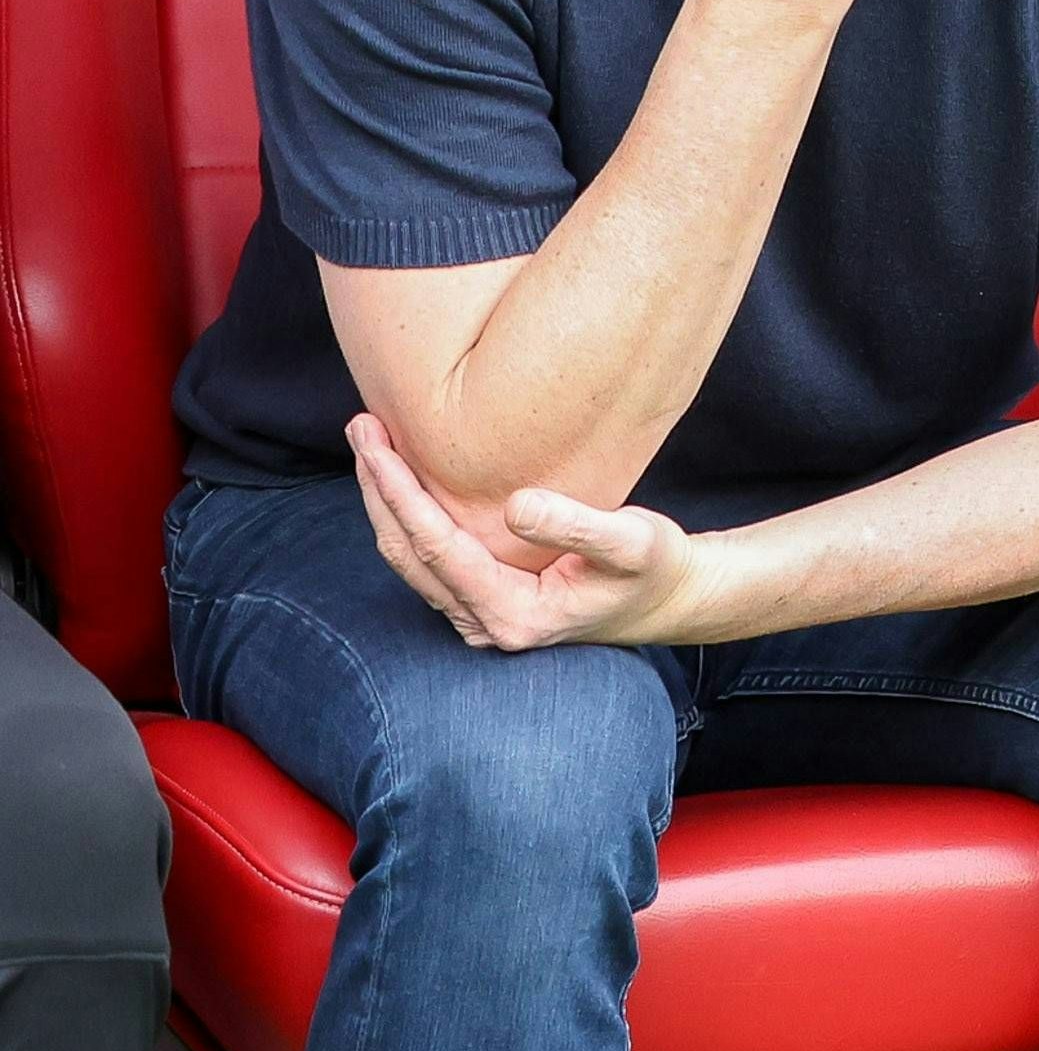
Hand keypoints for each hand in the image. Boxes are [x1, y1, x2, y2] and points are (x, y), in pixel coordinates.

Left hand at [347, 415, 712, 650]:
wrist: (666, 600)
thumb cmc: (654, 568)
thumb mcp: (632, 542)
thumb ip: (576, 525)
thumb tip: (514, 505)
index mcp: (513, 613)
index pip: (438, 547)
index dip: (402, 493)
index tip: (378, 443)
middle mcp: (485, 623)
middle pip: (408, 553)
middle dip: (378, 488)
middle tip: (360, 427)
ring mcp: (479, 617)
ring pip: (410, 558)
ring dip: (385, 501)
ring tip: (371, 445)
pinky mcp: (481, 602)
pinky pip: (427, 559)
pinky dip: (407, 516)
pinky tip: (401, 481)